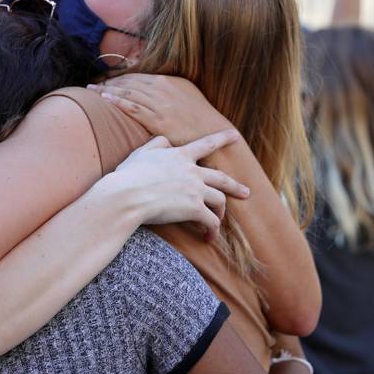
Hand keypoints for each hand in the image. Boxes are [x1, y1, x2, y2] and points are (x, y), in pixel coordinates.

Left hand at [88, 74, 232, 146]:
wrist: (212, 133)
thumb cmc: (198, 116)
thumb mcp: (186, 93)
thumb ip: (168, 86)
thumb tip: (153, 83)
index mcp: (168, 80)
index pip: (137, 75)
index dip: (119, 77)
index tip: (106, 80)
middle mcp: (162, 88)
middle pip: (128, 82)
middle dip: (109, 82)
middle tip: (94, 85)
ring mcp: (159, 103)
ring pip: (127, 92)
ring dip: (107, 90)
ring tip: (93, 91)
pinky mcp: (157, 119)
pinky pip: (133, 108)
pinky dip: (117, 101)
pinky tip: (105, 99)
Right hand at [107, 132, 249, 239]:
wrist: (127, 195)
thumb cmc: (128, 176)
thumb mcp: (140, 153)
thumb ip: (156, 145)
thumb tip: (166, 142)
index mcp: (179, 156)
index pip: (206, 144)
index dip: (222, 139)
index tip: (235, 136)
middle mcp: (192, 171)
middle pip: (221, 178)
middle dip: (235, 186)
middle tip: (246, 192)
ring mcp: (195, 190)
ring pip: (219, 200)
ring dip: (221, 212)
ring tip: (218, 221)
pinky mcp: (194, 209)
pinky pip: (211, 221)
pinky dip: (212, 230)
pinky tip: (208, 237)